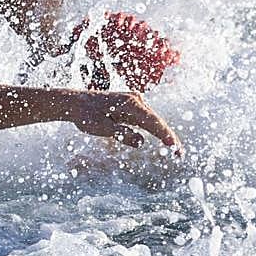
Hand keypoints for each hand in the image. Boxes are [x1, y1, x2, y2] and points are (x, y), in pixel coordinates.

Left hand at [67, 91, 182, 155]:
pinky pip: (146, 121)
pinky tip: (163, 142)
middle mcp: (135, 100)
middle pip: (157, 121)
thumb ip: (122, 134)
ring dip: (163, 135)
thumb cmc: (86, 115)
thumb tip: (141, 142)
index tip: (176, 148)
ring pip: (153, 121)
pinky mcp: (131, 108)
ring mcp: (134, 103)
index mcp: (130, 104)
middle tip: (180, 155)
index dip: (166, 136)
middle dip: (169, 138)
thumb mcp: (101, 127)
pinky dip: (154, 131)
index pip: (154, 122)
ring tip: (175, 151)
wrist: (75, 103)